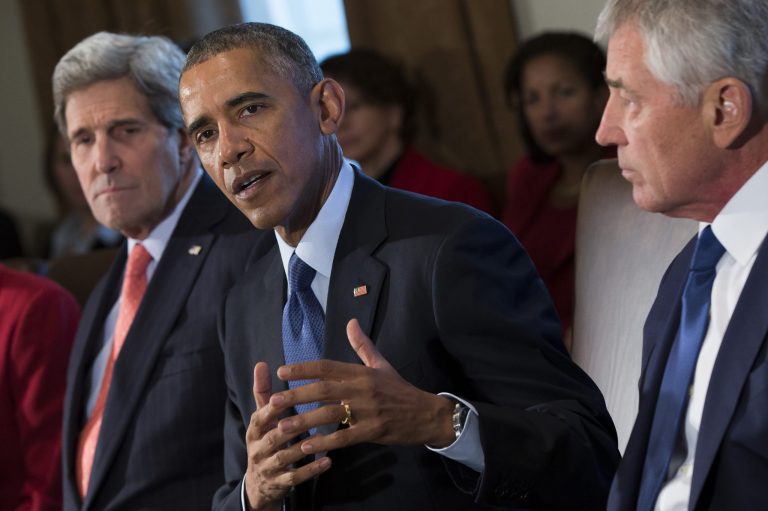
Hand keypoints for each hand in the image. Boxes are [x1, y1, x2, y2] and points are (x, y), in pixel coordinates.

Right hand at [243, 362, 331, 509]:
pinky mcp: (280, 483)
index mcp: (255, 429)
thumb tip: (261, 364)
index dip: (271, 408)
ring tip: (323, 438)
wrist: (260, 483)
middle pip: (274, 437)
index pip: (261, 417)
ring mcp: (268, 467)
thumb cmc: (266, 440)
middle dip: (290, 427)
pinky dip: (311, 470)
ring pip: (284, 457)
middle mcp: (258, 449)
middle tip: (311, 417)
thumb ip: (263, 392)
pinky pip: (295, 477)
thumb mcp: (262, 419)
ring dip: (302, 447)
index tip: (284, 398)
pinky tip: (328, 461)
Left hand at [274, 319, 455, 456]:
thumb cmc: (400, 390)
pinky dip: (324, 442)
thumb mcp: (382, 364)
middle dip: (296, 396)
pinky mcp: (373, 431)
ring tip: (282, 427)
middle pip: (323, 390)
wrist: (427, 414)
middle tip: (272, 402)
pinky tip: (307, 446)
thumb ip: (362, 345)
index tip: (281, 372)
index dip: (303, 369)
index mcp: (362, 372)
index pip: (327, 367)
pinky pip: (344, 437)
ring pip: (330, 415)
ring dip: (304, 421)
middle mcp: (362, 389)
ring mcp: (368, 411)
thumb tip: (350, 322)